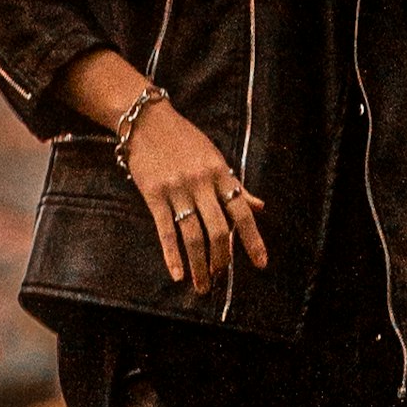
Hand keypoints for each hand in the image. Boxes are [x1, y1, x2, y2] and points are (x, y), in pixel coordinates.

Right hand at [122, 99, 265, 304]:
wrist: (146, 121)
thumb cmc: (183, 139)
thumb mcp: (214, 157)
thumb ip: (235, 185)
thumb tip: (260, 206)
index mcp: (220, 173)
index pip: (242, 211)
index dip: (253, 239)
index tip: (261, 263)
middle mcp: (201, 183)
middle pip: (218, 229)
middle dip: (222, 258)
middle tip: (221, 278)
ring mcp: (177, 190)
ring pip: (193, 235)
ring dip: (200, 265)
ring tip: (202, 286)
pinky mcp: (153, 195)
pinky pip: (165, 230)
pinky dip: (172, 255)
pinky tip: (177, 275)